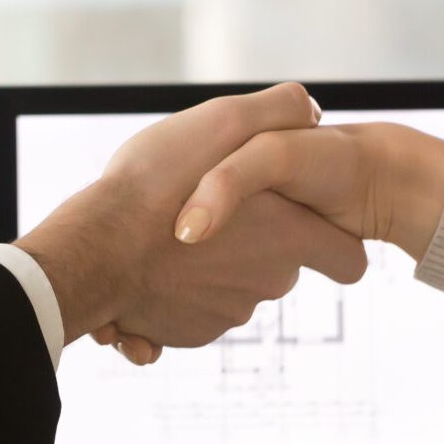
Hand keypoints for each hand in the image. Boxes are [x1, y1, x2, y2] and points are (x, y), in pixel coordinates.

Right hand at [14, 83, 369, 348]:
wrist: (95, 250)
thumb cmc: (158, 183)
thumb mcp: (225, 120)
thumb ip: (280, 110)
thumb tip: (311, 110)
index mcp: (290, 239)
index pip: (349, 261)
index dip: (330, 239)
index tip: (298, 220)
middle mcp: (268, 284)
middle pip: (277, 265)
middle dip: (247, 240)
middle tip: (202, 208)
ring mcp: (226, 313)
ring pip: (226, 284)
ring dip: (201, 264)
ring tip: (163, 234)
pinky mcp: (185, 334)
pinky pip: (186, 310)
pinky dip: (169, 292)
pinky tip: (141, 263)